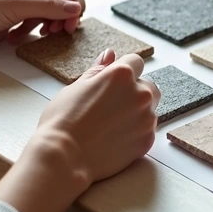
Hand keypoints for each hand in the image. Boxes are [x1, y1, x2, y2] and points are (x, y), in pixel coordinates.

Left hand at [0, 0, 86, 54]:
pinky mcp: (10, 16)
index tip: (76, 13)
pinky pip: (32, 22)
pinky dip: (30, 32)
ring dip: (47, 24)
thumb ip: (47, 7)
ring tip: (43, 36)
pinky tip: (17, 38)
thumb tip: (75, 9)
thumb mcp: (13, 6)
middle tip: (64, 31)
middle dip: (61, 13)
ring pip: (46, 10)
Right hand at [0, 49, 159, 211]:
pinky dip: (136, 131)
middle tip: (110, 106)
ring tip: (110, 124)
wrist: (64, 157)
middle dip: (134, 92)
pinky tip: (115, 137)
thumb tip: (109, 55)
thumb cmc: (63, 120)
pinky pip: (148, 130)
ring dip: (137, 112)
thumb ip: (98, 70)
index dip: (123, 71)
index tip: (112, 83)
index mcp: (122, 75)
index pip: (136, 62)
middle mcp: (140, 93)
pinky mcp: (147, 140)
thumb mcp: (76, 87)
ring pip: (149, 108)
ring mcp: (147, 118)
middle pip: (147, 86)